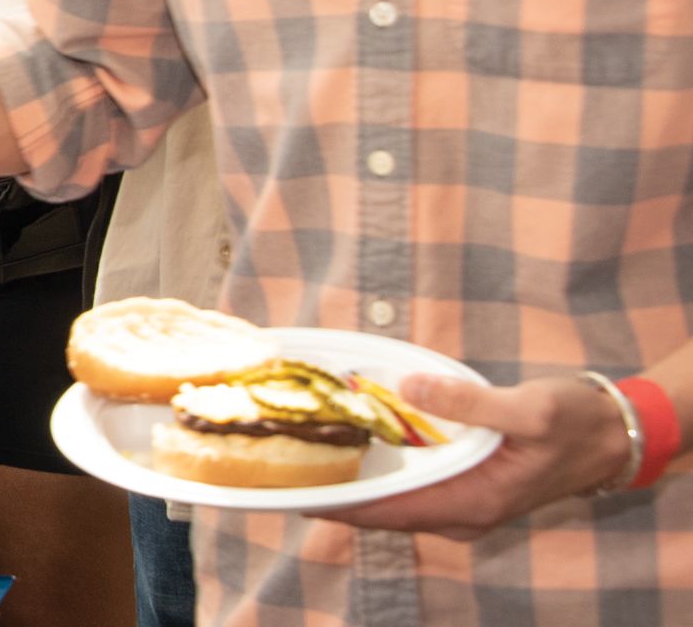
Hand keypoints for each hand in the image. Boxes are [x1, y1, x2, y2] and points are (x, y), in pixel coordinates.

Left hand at [313, 374, 633, 539]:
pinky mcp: (468, 485)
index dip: (340, 504)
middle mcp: (464, 511)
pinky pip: (414, 484)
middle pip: (384, 509)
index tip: (294, 490)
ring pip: (396, 498)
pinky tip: (355, 443)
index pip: (390, 512)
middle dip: (337, 489)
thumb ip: (468, 403)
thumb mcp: (528, 408)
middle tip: (286, 461)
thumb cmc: (576, 423)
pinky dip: (383, 469)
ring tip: (307, 451)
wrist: (616, 434)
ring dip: (357, 479)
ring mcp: (465, 501)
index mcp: (475, 502)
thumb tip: (409, 388)